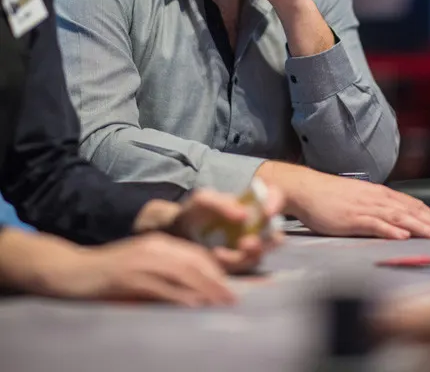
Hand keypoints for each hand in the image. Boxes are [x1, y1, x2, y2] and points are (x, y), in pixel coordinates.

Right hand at [0, 229, 234, 306]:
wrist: (73, 270)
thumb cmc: (109, 272)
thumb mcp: (142, 266)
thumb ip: (165, 273)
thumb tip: (193, 293)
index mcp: (160, 242)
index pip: (196, 254)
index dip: (217, 270)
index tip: (232, 288)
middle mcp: (155, 247)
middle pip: (195, 262)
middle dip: (217, 281)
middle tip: (234, 300)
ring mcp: (143, 261)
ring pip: (184, 273)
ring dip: (206, 289)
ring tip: (222, 305)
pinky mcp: (131, 277)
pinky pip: (162, 287)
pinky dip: (181, 298)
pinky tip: (194, 308)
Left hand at [168, 187, 284, 272]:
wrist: (176, 234)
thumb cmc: (193, 212)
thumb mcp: (203, 200)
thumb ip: (222, 203)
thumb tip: (244, 215)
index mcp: (250, 208)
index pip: (273, 202)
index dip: (275, 203)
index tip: (268, 211)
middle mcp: (254, 228)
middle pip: (275, 237)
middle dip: (268, 242)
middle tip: (247, 243)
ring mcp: (246, 248)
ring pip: (258, 256)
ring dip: (244, 257)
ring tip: (219, 252)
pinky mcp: (236, 266)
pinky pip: (241, 268)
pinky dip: (229, 263)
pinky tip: (215, 256)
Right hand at [258, 163, 429, 238]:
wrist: (303, 188)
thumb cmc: (326, 195)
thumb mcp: (355, 198)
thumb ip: (373, 206)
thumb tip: (391, 217)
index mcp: (376, 193)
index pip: (410, 203)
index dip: (429, 214)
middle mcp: (374, 198)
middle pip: (409, 209)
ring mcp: (363, 207)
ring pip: (398, 217)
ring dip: (419, 226)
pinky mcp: (351, 218)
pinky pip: (375, 224)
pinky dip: (391, 230)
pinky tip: (403, 237)